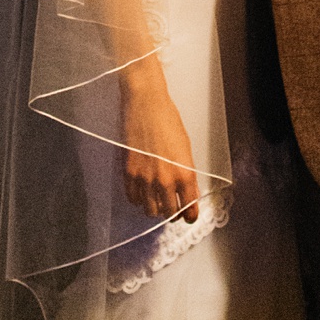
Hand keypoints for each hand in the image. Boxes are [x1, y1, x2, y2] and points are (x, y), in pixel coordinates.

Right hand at [121, 64, 199, 225]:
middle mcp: (166, 180)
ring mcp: (146, 179)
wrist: (146, 103)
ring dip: (154, 207)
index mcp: (185, 174)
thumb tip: (188, 193)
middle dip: (172, 212)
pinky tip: (141, 190)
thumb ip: (187, 173)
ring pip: (150, 210)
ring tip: (155, 197)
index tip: (188, 216)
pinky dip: (138, 199)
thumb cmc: (168, 120)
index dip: (190, 216)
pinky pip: (133, 199)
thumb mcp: (185, 147)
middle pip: (169, 214)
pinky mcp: (129, 173)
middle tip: (171, 206)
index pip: (189, 209)